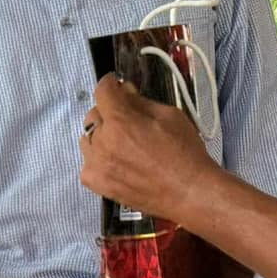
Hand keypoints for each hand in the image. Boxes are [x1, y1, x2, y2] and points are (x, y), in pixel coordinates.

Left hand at [78, 74, 218, 220]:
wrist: (188, 193)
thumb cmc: (185, 154)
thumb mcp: (169, 116)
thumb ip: (140, 101)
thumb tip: (125, 92)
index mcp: (121, 121)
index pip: (102, 91)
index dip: (110, 84)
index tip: (115, 86)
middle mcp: (103, 142)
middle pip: (93, 114)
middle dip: (108, 112)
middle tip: (127, 119)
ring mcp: (97, 164)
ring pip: (88, 139)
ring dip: (102, 136)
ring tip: (123, 145)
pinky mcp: (97, 183)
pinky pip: (88, 163)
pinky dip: (99, 159)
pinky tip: (118, 163)